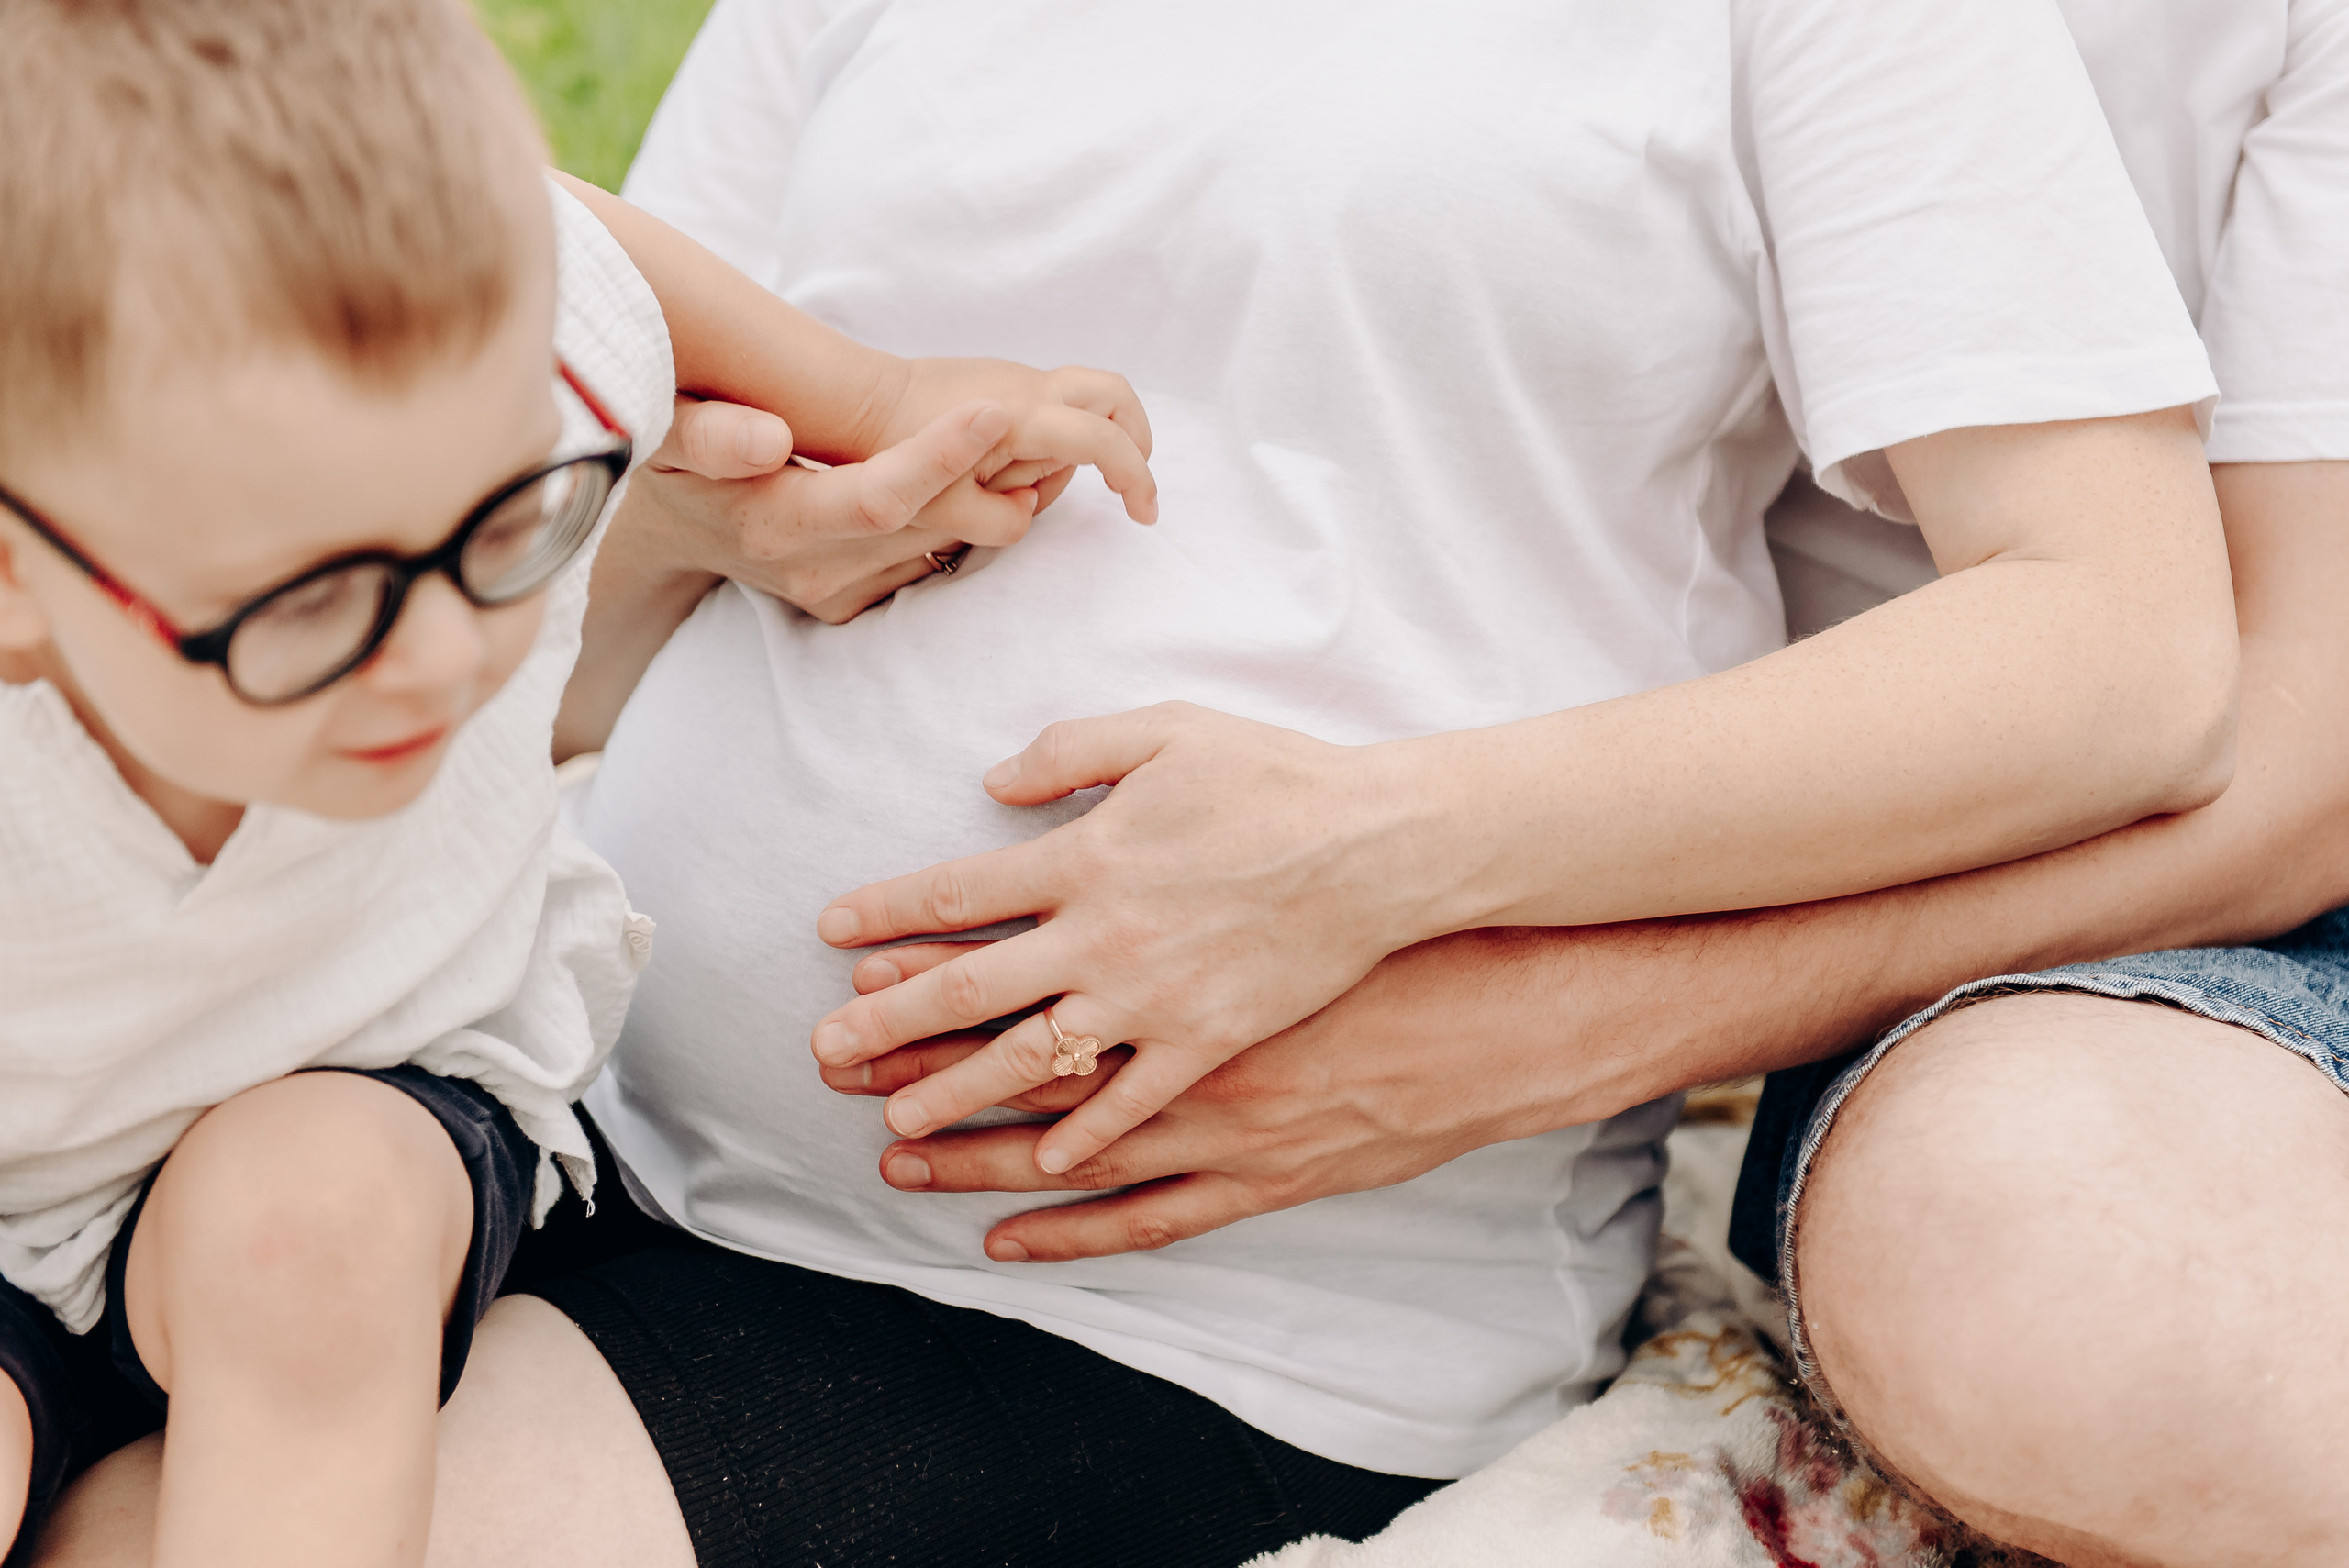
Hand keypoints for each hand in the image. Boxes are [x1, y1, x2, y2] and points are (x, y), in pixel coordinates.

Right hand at [633, 395, 1038, 622]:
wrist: (674, 539)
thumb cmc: (675, 466)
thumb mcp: (663, 437)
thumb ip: (707, 437)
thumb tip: (766, 439)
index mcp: (772, 523)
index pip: (874, 498)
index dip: (938, 457)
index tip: (993, 411)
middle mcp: (815, 569)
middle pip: (929, 521)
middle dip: (990, 470)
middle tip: (1039, 412)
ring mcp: (842, 593)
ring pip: (943, 541)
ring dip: (989, 492)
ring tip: (1024, 432)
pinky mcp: (861, 604)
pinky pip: (933, 556)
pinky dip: (965, 516)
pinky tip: (985, 474)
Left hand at [809, 703, 1453, 1176]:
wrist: (1384, 846)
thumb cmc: (1278, 779)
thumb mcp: (1169, 731)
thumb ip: (1071, 750)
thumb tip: (995, 783)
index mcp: (1088, 857)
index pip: (960, 890)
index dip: (889, 912)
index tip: (831, 934)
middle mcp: (1106, 936)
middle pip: (973, 988)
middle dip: (889, 1020)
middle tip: (823, 1051)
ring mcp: (1158, 999)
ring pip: (1036, 1060)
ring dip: (958, 1091)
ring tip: (896, 1120)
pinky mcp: (1213, 1042)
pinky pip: (1133, 1102)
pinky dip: (1085, 1134)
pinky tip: (1043, 1162)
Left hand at [867, 359, 1157, 524]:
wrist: (857, 401)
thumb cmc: (891, 453)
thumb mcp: (945, 511)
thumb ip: (1004, 522)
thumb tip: (1032, 506)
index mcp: (1023, 416)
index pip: (1105, 442)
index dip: (1136, 479)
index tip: (1142, 515)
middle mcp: (1029, 387)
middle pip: (1115, 395)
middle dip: (1136, 437)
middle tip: (1128, 482)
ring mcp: (1016, 377)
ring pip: (1086, 397)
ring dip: (1094, 438)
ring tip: (1058, 483)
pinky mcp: (1000, 379)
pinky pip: (1052, 401)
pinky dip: (1060, 432)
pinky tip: (1021, 467)